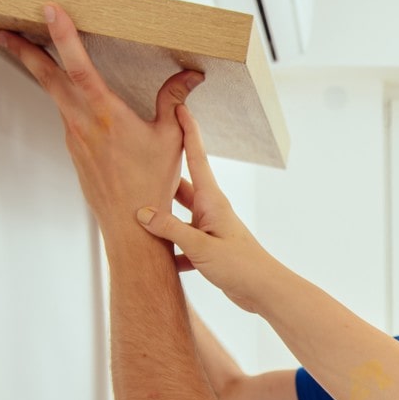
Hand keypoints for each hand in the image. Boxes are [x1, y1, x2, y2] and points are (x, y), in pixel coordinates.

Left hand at [0, 3, 202, 234]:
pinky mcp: (74, 149)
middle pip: (47, 77)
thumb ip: (174, 101)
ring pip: (54, 95)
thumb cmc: (151, 184)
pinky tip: (72, 95)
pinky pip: (66, 114)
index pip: (79, 66)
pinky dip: (63, 97)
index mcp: (106, 114)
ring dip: (42, 71)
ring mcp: (74, 137)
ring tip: (31, 51)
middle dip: (24, 50)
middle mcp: (83, 122)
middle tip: (5, 30)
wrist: (130, 224)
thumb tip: (190, 75)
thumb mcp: (171, 138)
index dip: (63, 35)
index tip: (50, 10)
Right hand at [138, 106, 276, 313]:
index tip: (179, 107)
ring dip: (159, 215)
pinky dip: (168, 249)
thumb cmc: (240, 266)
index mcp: (212, 201)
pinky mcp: (208, 251)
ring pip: (177, 216)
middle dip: (161, 174)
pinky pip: (182, 244)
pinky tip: (152, 257)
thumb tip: (142, 213)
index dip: (188, 131)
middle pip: (180, 186)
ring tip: (133, 209)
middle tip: (139, 159)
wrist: (265, 292)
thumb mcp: (201, 247)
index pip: (197, 157)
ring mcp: (209, 230)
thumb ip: (171, 229)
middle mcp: (210, 211)